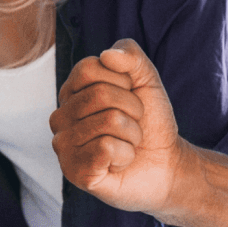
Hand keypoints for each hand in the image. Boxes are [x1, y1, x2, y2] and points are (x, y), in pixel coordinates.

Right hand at [50, 39, 189, 215]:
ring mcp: (63, 145)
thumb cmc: (151, 123)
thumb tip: (107, 55)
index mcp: (70, 94)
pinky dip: (126, 155)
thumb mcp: (147, 81)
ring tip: (127, 144)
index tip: (130, 98)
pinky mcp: (74, 171)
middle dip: (133, 109)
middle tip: (132, 125)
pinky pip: (106, 148)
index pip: (88, 68)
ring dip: (132, 134)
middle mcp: (60, 118)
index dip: (122, 81)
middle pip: (100, 94)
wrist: (167, 165)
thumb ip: (131, 57)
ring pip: (108, 121)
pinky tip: (119, 163)